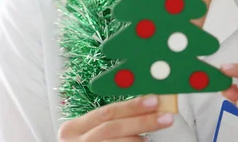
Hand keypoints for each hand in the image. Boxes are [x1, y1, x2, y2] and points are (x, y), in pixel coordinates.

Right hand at [58, 95, 173, 141]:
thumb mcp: (89, 131)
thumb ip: (109, 119)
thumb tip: (142, 104)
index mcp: (72, 128)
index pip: (105, 112)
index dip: (130, 106)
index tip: (153, 100)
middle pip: (113, 128)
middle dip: (141, 121)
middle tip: (165, 117)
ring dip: (139, 137)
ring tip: (153, 134)